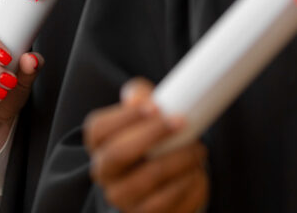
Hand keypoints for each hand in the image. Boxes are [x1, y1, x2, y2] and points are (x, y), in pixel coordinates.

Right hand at [84, 78, 208, 212]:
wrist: (162, 177)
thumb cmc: (152, 137)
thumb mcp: (143, 111)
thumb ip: (139, 95)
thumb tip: (139, 98)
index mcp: (98, 143)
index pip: (100, 129)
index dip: (125, 117)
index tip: (155, 106)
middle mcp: (104, 173)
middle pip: (119, 153)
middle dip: (153, 135)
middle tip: (181, 122)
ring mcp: (122, 198)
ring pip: (147, 181)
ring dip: (178, 162)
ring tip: (198, 150)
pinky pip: (165, 206)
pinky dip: (186, 187)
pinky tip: (196, 173)